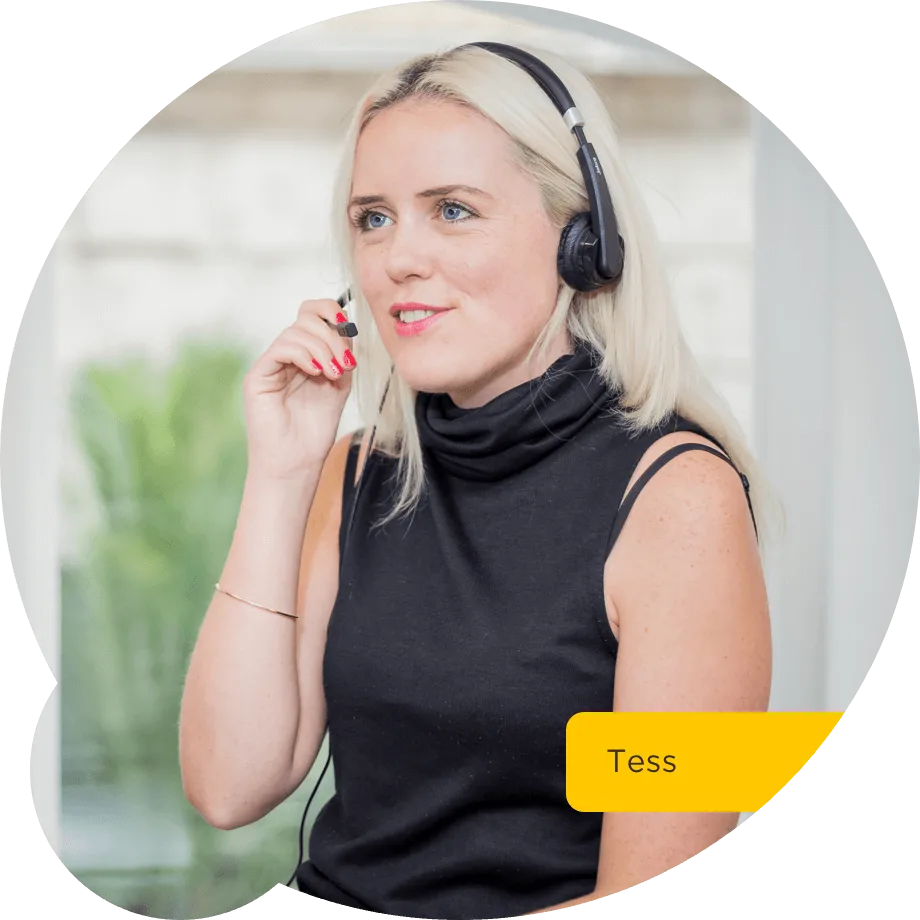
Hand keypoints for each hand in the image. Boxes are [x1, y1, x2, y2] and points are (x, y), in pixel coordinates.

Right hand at [242, 299, 356, 479]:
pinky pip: (281, 349)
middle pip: (305, 319)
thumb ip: (342, 356)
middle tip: (344, 364)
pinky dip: (303, 355)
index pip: (311, 314)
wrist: (296, 462)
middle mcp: (285, 356)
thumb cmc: (314, 430)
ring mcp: (270, 365)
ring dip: (322, 349)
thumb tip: (346, 329)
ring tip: (333, 374)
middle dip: (331, 336)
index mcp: (305, 355)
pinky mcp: (258, 376)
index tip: (348, 326)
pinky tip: (316, 372)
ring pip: (295, 332)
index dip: (329, 310)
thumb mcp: (338, 385)